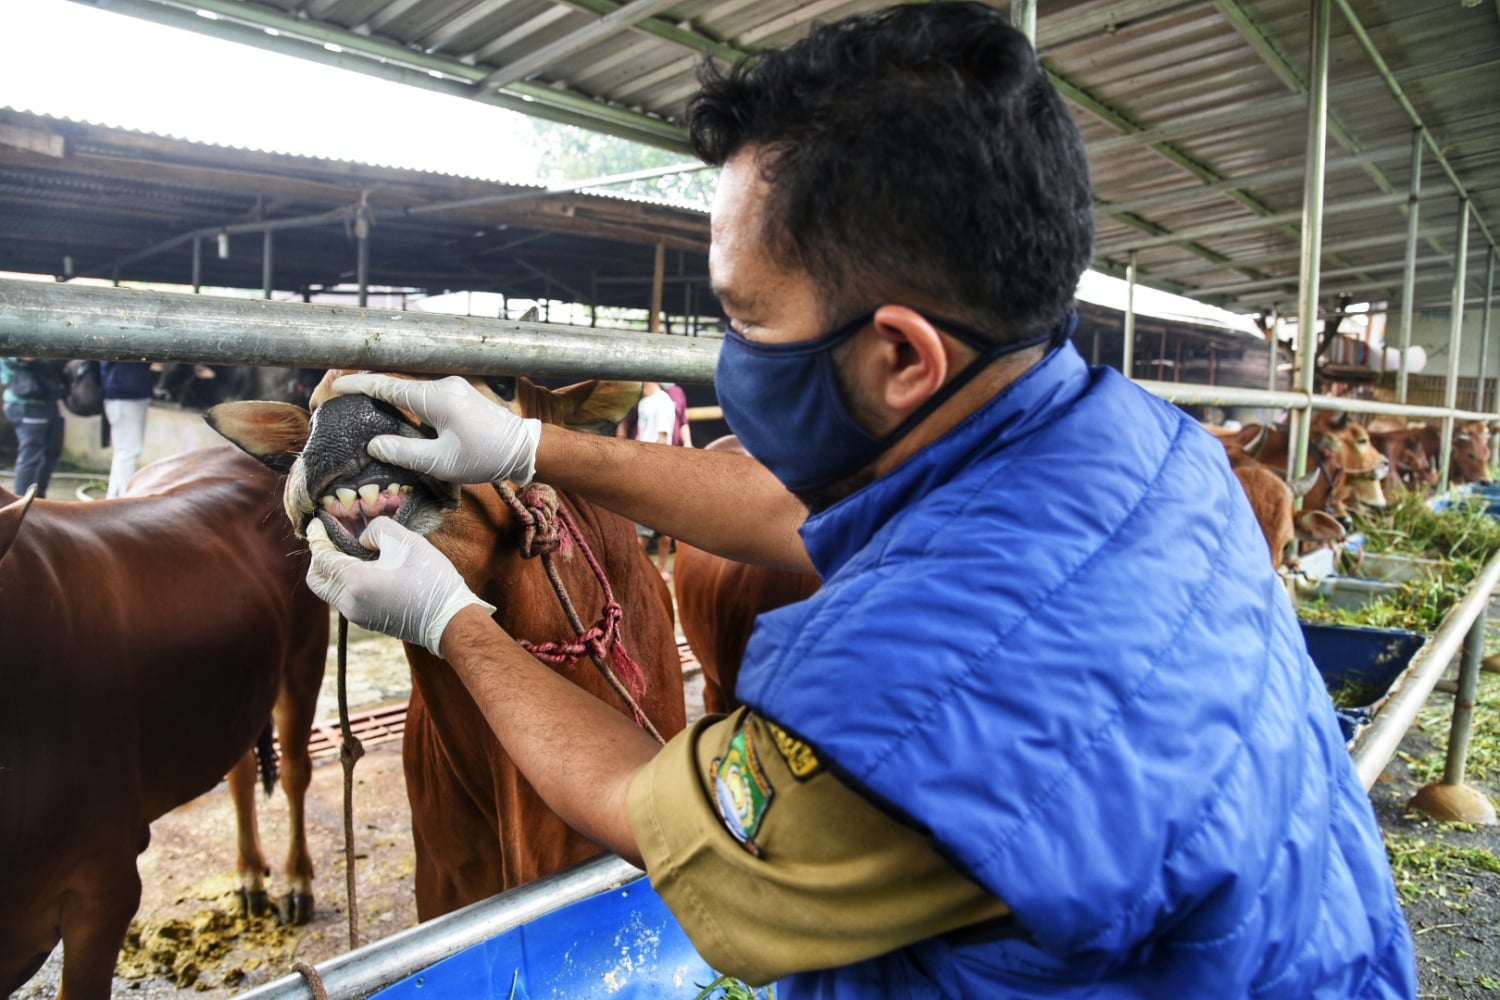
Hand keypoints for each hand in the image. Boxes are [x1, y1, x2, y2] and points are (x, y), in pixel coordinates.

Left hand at [305, 517, 495, 657]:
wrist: (449, 620)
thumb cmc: (430, 579)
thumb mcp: (406, 541)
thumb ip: (376, 529)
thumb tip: (362, 539)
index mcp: (356, 581)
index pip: (321, 557)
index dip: (317, 538)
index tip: (318, 524)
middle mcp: (349, 602)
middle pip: (317, 579)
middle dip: (320, 558)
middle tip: (333, 540)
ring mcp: (356, 615)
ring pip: (329, 590)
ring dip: (334, 571)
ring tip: (353, 553)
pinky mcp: (366, 621)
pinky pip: (343, 599)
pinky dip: (345, 583)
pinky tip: (366, 570)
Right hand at [333, 373, 541, 485]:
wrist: (525, 449)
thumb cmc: (485, 457)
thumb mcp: (441, 463)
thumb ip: (403, 452)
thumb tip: (373, 445)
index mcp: (437, 398)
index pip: (388, 387)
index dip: (359, 385)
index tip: (336, 385)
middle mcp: (444, 385)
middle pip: (397, 383)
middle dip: (369, 388)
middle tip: (342, 394)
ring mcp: (453, 387)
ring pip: (411, 388)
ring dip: (388, 394)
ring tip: (362, 403)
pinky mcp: (459, 394)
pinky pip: (424, 393)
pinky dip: (405, 400)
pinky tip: (394, 411)